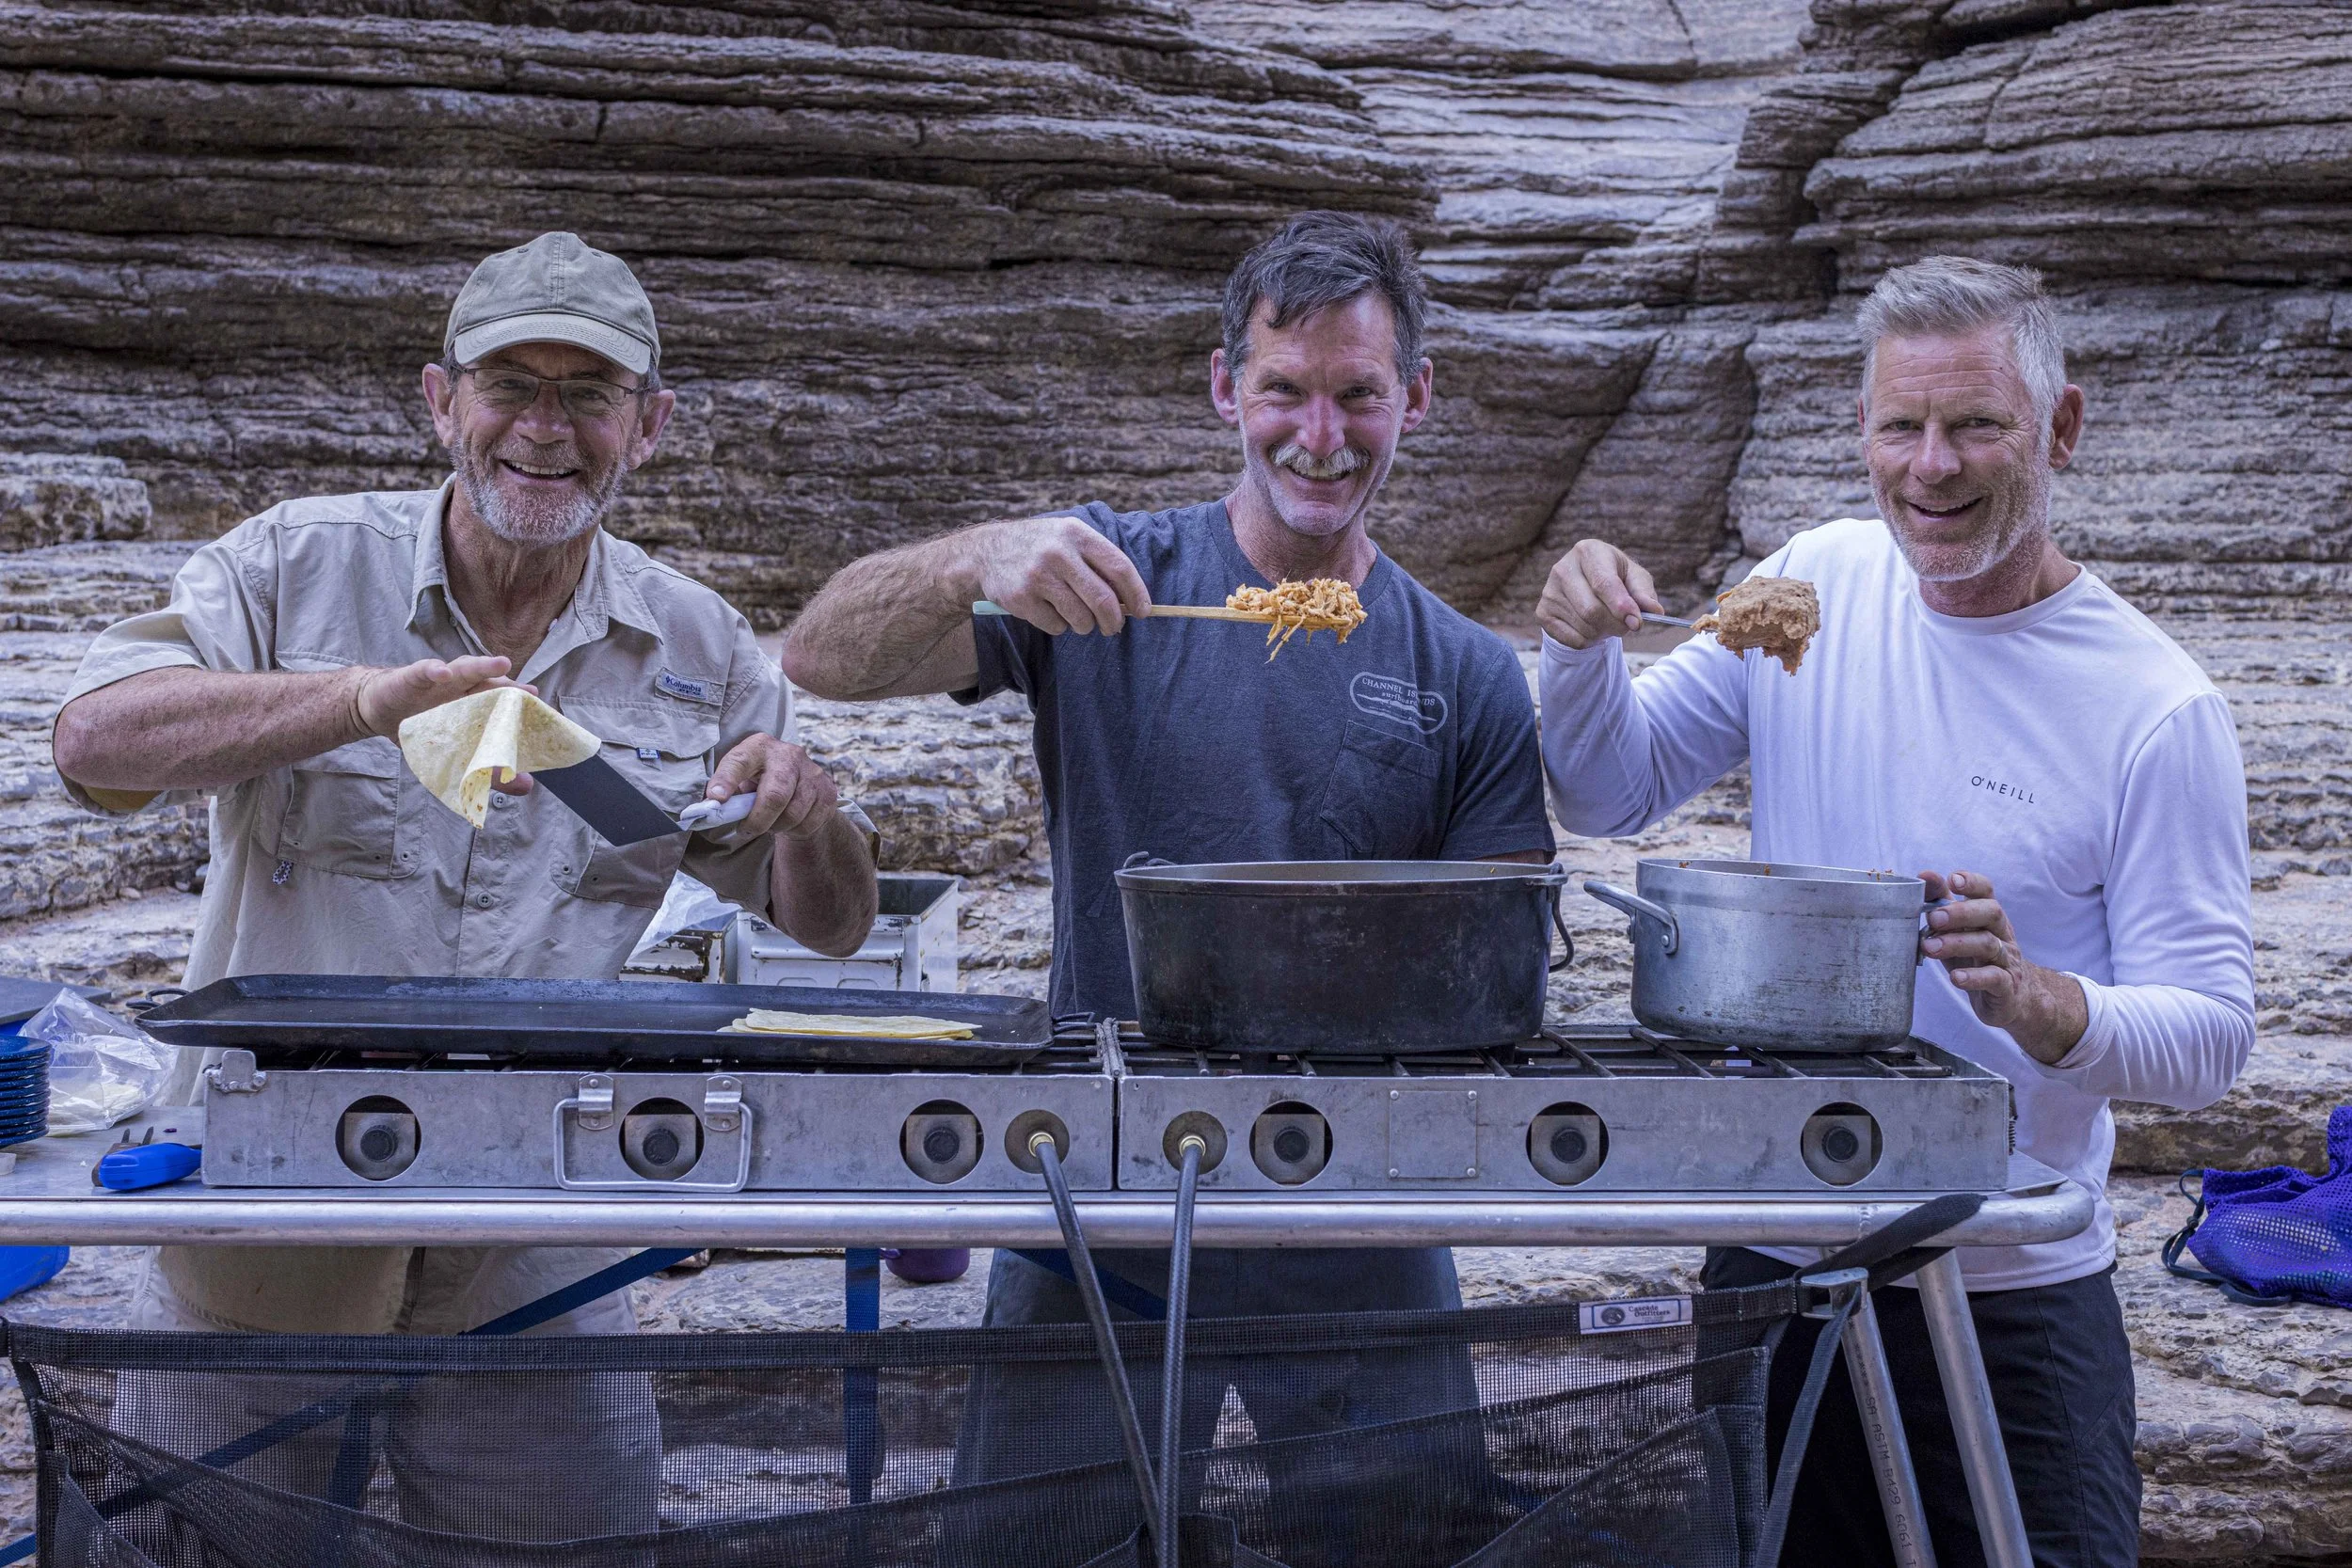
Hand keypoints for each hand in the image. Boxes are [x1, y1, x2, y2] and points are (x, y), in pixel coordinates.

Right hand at [354, 655, 536, 792]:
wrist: (380, 712)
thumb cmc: (424, 728)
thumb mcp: (454, 753)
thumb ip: (489, 770)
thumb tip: (528, 785)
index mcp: (476, 705)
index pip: (504, 704)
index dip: (522, 707)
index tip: (544, 712)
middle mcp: (463, 689)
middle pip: (491, 684)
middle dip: (511, 686)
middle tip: (530, 692)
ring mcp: (440, 680)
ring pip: (465, 669)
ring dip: (482, 666)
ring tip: (501, 665)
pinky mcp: (413, 677)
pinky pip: (425, 670)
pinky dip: (434, 670)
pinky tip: (442, 673)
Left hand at [703, 735, 840, 839]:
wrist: (800, 783)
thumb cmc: (760, 781)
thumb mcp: (741, 777)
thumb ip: (726, 789)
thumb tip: (710, 806)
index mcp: (759, 746)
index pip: (739, 762)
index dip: (726, 780)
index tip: (715, 800)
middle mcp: (789, 754)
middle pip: (775, 795)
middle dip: (758, 820)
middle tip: (746, 830)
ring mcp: (812, 772)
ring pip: (794, 814)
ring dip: (777, 826)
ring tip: (769, 823)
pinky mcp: (828, 791)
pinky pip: (809, 822)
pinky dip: (795, 830)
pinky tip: (788, 822)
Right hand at [968, 515, 1151, 634]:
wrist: (987, 551)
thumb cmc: (1041, 547)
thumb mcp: (1068, 538)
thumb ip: (1098, 562)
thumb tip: (1132, 601)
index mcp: (1077, 533)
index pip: (1119, 567)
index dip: (1137, 593)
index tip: (1145, 611)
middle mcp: (1058, 552)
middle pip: (1103, 600)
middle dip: (1114, 621)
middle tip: (1113, 628)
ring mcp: (1038, 576)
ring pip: (1080, 619)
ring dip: (1084, 625)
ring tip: (1073, 614)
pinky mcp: (1021, 599)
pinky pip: (1056, 626)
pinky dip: (1058, 625)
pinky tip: (1046, 609)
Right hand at [1535, 540, 1661, 648]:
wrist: (1583, 582)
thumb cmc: (1614, 576)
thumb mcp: (1634, 577)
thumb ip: (1644, 592)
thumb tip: (1654, 611)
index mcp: (1588, 551)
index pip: (1604, 583)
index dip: (1621, 606)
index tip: (1636, 623)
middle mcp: (1563, 568)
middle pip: (1592, 610)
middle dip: (1615, 625)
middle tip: (1627, 626)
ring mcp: (1549, 591)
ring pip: (1584, 627)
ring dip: (1603, 633)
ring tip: (1608, 622)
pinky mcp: (1543, 612)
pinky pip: (1572, 639)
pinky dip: (1589, 640)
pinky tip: (1591, 627)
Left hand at [1918, 869, 2087, 1064]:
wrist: (2012, 998)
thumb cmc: (1975, 958)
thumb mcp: (1958, 931)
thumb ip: (1941, 904)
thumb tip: (1923, 876)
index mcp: (1989, 916)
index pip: (1987, 891)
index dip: (1972, 882)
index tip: (1952, 879)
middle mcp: (2002, 933)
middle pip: (1991, 912)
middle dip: (1961, 912)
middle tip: (1933, 918)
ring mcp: (2007, 959)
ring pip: (1989, 944)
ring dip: (1957, 943)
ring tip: (1929, 948)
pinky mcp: (2007, 986)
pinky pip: (1995, 978)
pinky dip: (1974, 977)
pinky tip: (1955, 978)